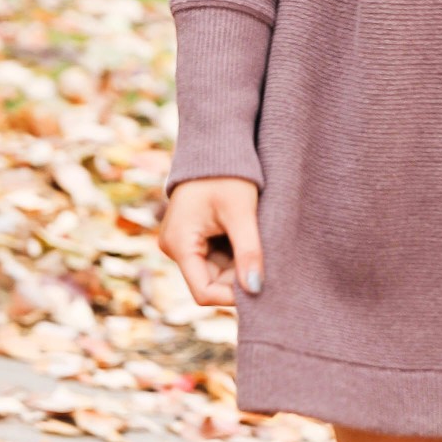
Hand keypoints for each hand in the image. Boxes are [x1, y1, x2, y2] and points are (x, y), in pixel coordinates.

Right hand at [158, 176, 264, 306]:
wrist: (216, 145)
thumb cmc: (227, 174)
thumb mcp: (241, 213)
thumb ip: (249, 252)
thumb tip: (256, 289)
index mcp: (179, 244)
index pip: (204, 292)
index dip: (232, 295)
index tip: (261, 284)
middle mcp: (174, 247)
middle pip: (210, 282)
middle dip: (238, 277)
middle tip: (266, 260)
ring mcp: (181, 242)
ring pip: (215, 271)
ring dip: (238, 265)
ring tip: (257, 243)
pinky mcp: (191, 236)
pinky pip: (214, 257)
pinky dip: (234, 254)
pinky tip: (248, 238)